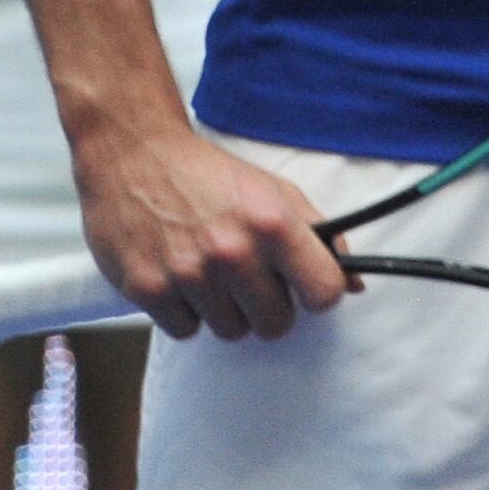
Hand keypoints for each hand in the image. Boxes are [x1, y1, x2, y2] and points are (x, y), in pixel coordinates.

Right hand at [73, 119, 350, 339]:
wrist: (135, 157)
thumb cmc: (209, 177)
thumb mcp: (277, 193)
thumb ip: (320, 238)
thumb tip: (353, 284)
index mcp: (273, 224)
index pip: (324, 292)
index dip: (319, 294)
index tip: (305, 287)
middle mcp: (232, 252)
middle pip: (276, 325)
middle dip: (269, 307)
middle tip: (251, 280)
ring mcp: (188, 273)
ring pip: (230, 332)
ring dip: (226, 310)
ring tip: (212, 273)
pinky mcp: (147, 289)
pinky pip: (186, 332)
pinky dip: (186, 313)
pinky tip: (181, 278)